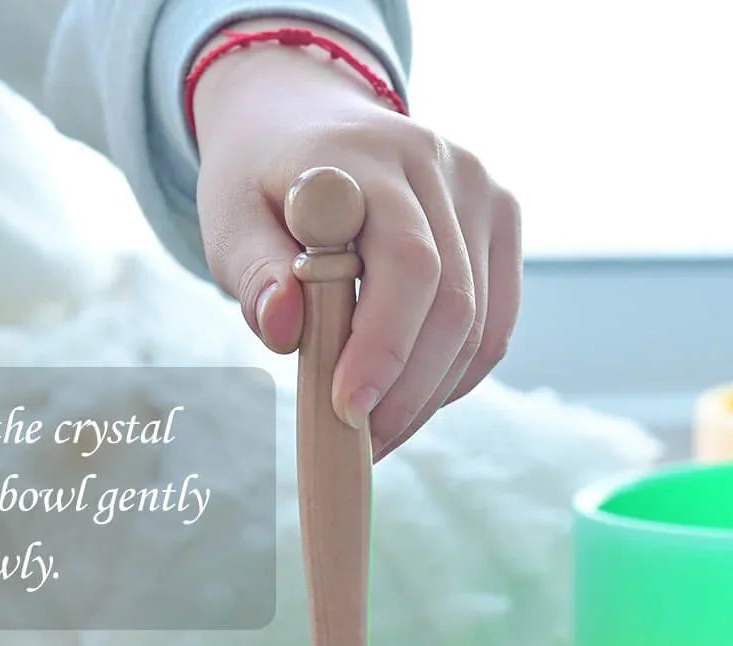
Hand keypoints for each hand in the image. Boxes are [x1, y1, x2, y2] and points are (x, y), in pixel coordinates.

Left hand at [192, 21, 520, 459]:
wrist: (304, 117)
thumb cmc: (263, 184)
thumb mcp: (230, 219)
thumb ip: (253, 273)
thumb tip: (282, 330)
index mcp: (369, 154)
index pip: (408, 263)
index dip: (385, 346)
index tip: (346, 411)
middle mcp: (440, 162)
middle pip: (454, 305)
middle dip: (407, 392)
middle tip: (360, 442)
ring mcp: (481, 190)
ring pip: (480, 327)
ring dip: (431, 397)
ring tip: (379, 431)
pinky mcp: (502, 218)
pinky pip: (495, 326)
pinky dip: (455, 378)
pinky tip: (411, 399)